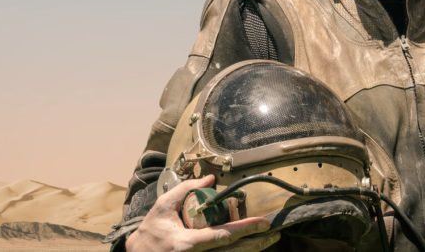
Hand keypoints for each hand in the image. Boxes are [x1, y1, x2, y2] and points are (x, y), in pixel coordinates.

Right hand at [126, 175, 279, 251]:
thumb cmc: (151, 230)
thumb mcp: (163, 206)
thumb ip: (186, 190)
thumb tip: (211, 179)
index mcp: (187, 243)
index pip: (222, 235)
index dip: (245, 229)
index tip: (263, 223)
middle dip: (256, 243)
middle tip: (273, 231)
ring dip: (251, 248)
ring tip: (267, 238)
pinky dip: (238, 250)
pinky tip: (250, 244)